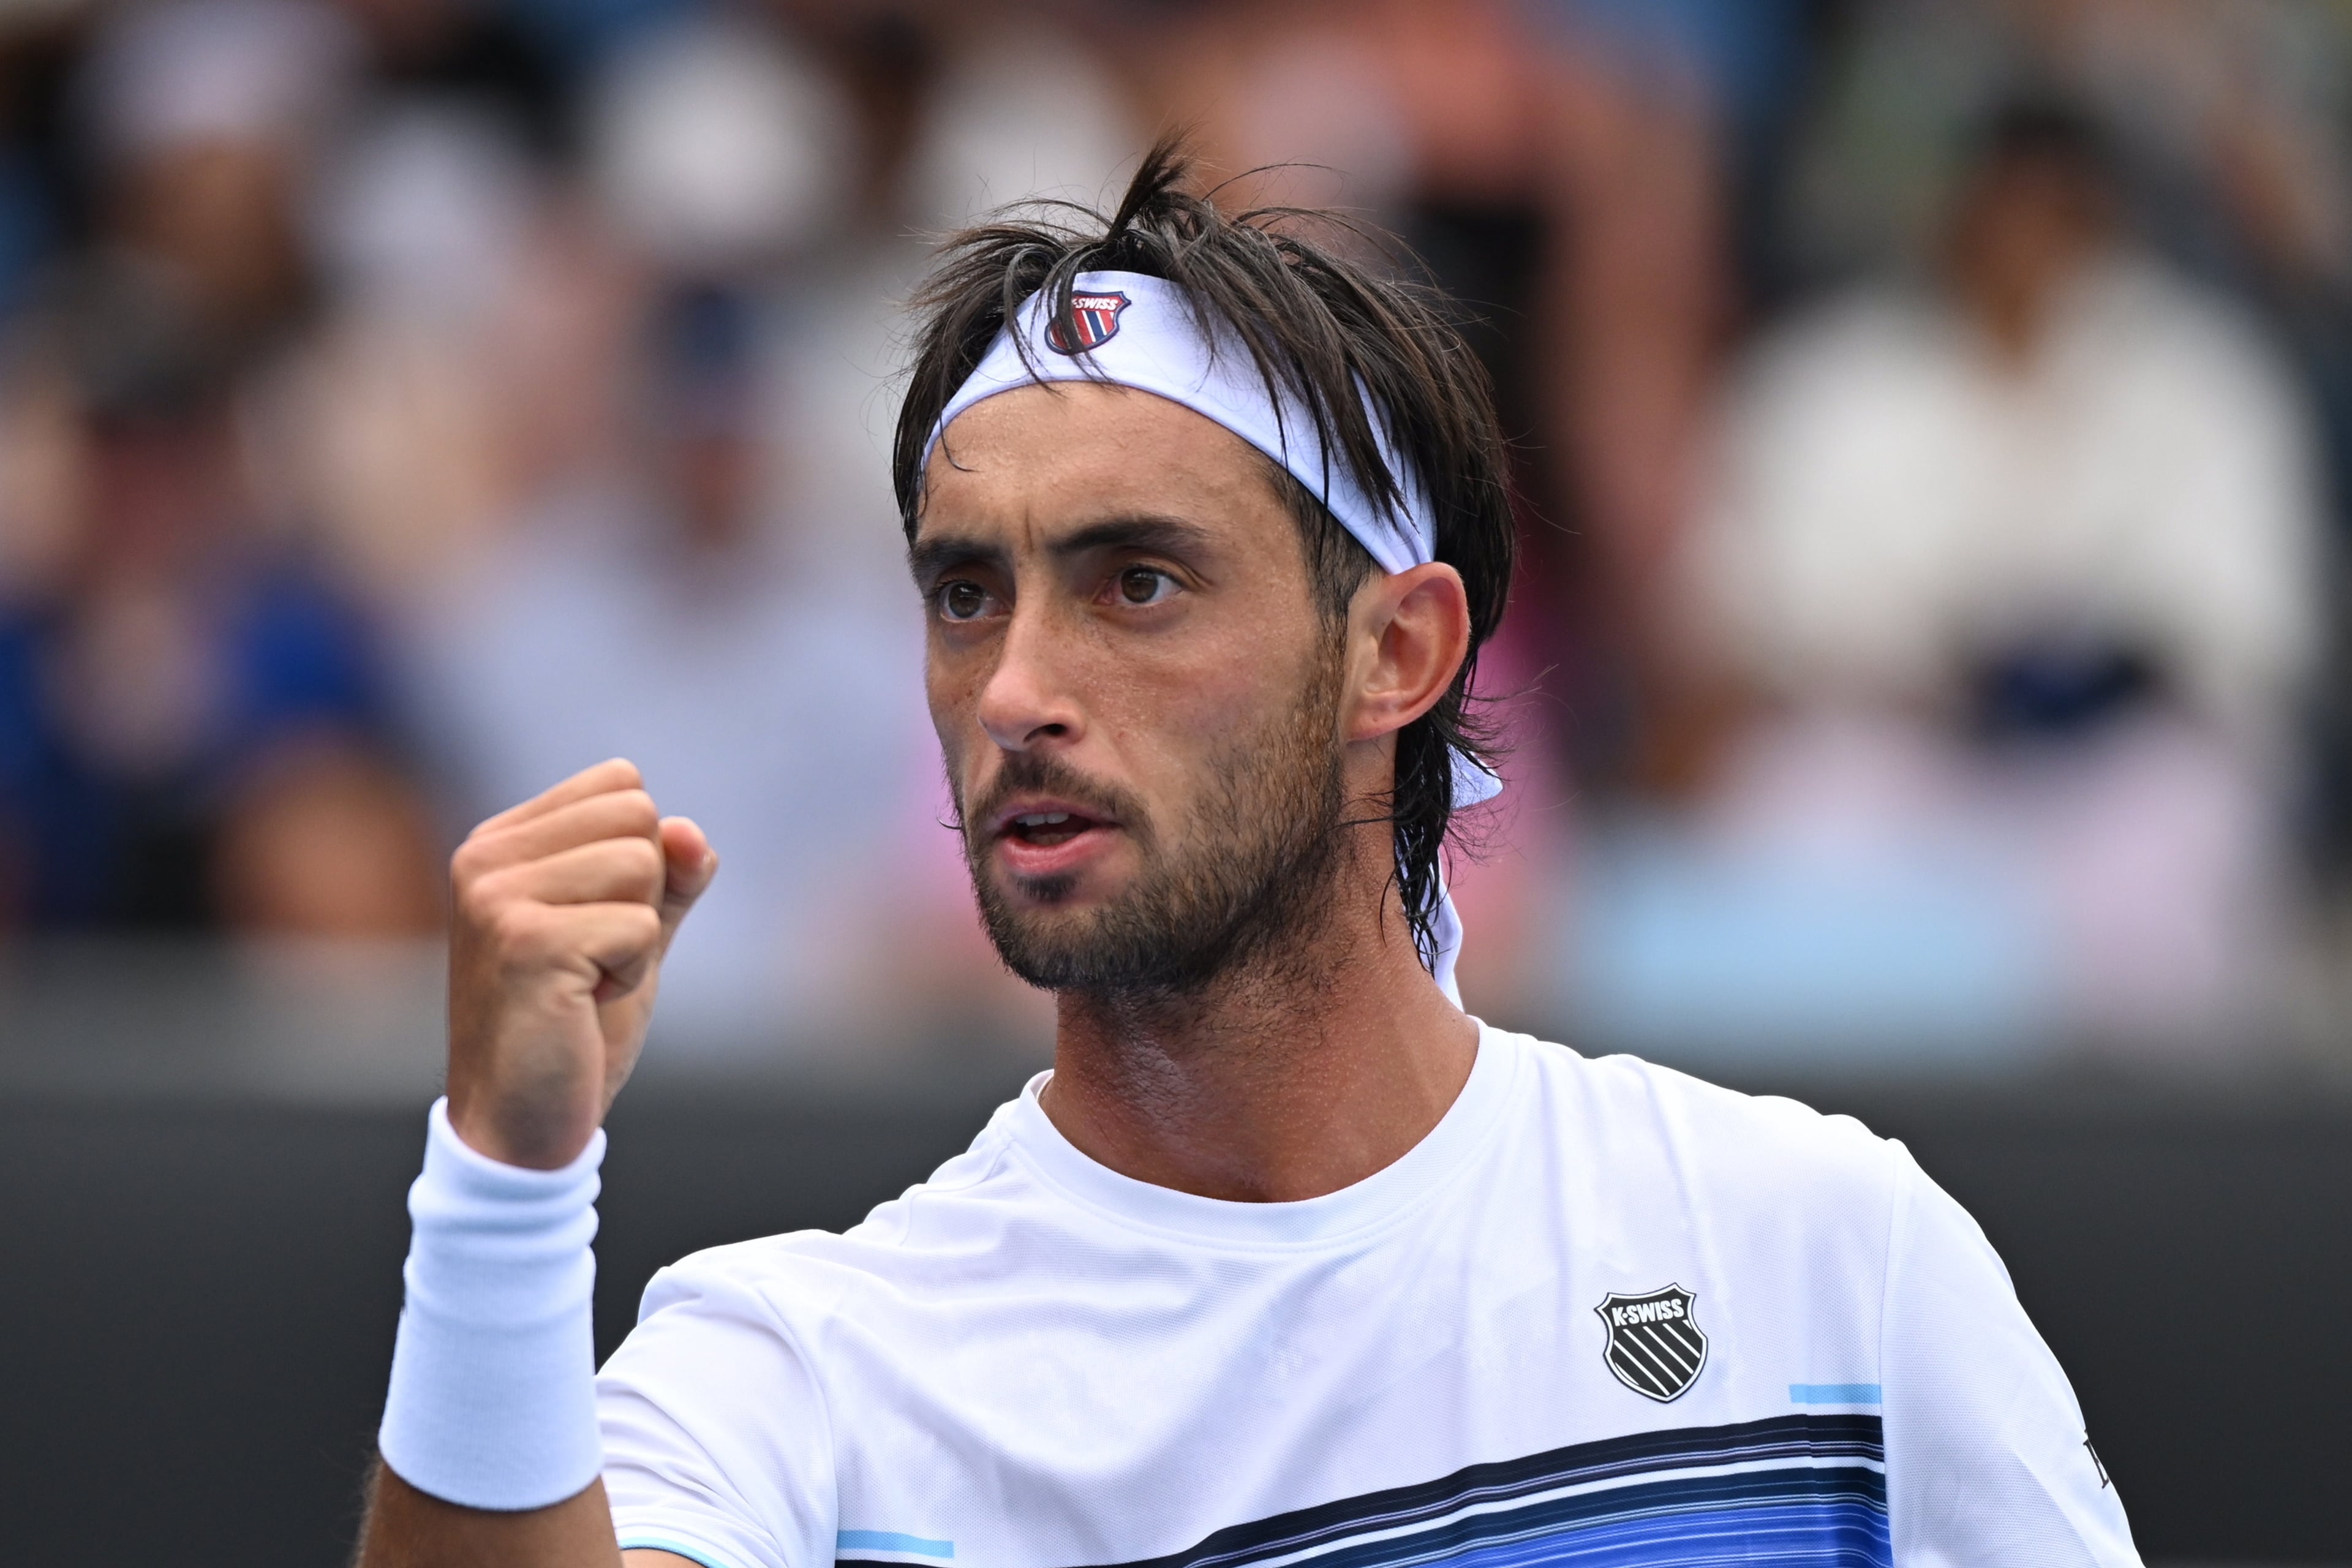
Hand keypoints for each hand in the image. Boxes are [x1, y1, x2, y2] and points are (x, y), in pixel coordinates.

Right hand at [444, 759, 717, 1167]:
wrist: (521, 1125)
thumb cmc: (574, 1025)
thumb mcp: (633, 933)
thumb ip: (670, 875)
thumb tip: (690, 830)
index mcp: (502, 841)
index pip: (622, 783)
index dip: (643, 857)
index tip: (595, 921)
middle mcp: (486, 857)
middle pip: (639, 816)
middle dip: (643, 894)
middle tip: (592, 958)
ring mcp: (497, 897)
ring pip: (644, 864)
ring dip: (638, 937)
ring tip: (584, 982)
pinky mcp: (526, 942)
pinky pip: (641, 926)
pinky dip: (632, 974)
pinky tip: (582, 1005)